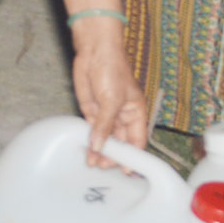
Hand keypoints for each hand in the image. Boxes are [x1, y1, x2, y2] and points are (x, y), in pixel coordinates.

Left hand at [69, 22, 148, 156]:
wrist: (94, 51)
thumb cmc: (112, 69)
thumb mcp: (112, 100)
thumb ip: (105, 125)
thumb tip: (99, 147)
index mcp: (136, 113)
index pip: (137, 140)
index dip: (134, 156)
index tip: (128, 171)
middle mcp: (122, 117)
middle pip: (120, 143)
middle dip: (113, 156)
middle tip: (103, 166)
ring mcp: (106, 115)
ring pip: (105, 139)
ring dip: (100, 151)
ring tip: (93, 163)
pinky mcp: (91, 111)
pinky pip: (92, 131)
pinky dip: (89, 142)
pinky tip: (86, 151)